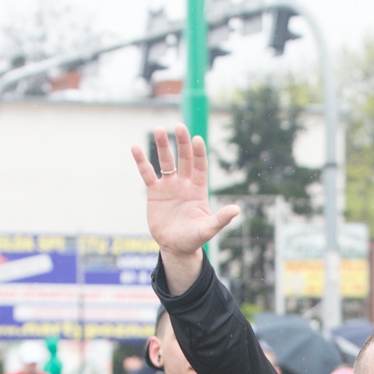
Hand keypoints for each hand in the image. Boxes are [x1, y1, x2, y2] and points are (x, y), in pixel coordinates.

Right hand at [131, 125, 240, 291]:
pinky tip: (135, 147)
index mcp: (198, 190)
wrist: (175, 247)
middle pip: (184, 159)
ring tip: (159, 129)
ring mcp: (169, 186)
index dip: (199, 153)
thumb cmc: (194, 239)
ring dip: (162, 146)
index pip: (200, 167)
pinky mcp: (154, 192)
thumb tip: (237, 210)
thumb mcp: (208, 230)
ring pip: (165, 162)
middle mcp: (184, 184)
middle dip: (182, 143)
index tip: (197, 139)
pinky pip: (147, 173)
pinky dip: (141, 161)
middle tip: (180, 127)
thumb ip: (220, 219)